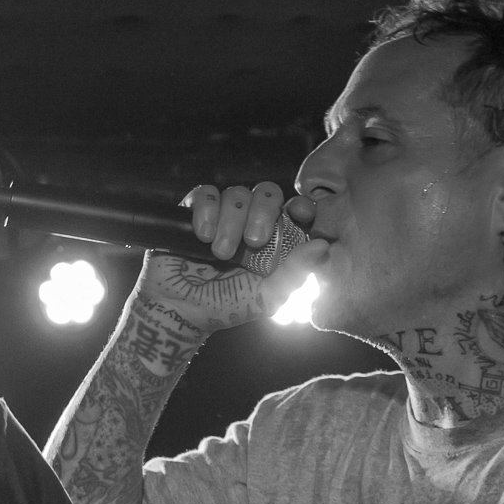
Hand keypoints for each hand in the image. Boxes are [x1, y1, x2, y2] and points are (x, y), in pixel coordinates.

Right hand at [133, 182, 323, 333]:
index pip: (294, 209)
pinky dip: (207, 212)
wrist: (181, 311)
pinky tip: (203, 236)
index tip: (301, 215)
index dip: (302, 206)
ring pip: (236, 193)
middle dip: (263, 213)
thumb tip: (322, 246)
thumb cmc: (226, 306)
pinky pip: (206, 194)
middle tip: (253, 242)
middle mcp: (250, 220)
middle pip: (267, 192)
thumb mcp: (267, 298)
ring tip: (221, 253)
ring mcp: (222, 214)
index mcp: (273, 239)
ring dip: (231, 222)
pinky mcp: (193, 211)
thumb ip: (295, 273)